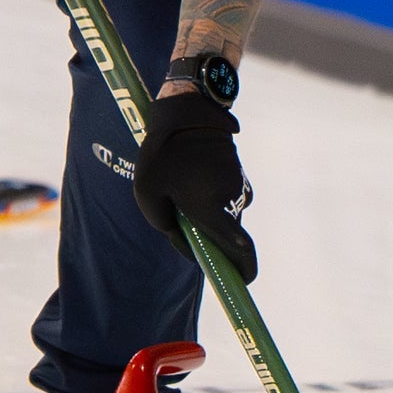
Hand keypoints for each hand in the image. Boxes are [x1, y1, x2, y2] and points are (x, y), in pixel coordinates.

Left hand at [132, 92, 257, 280]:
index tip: (242, 283)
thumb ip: (163, 223)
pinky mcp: (236, 172)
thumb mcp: (148, 193)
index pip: (241, 251)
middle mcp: (232, 201)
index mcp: (213, 211)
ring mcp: (237, 186)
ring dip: (204, 214)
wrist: (189, 110)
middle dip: (205, 238)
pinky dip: (208, 197)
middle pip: (225, 236)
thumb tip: (181, 233)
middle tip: (177, 221)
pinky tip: (187, 177)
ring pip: (222, 214)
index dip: (244, 272)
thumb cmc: (164, 153)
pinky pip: (223, 197)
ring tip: (177, 189)